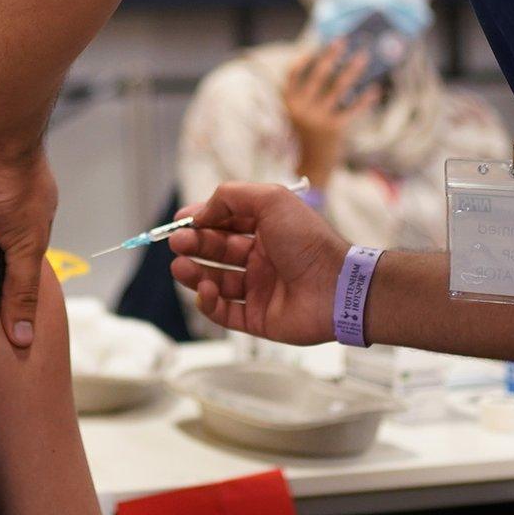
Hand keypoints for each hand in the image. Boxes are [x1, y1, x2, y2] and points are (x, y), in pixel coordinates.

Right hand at [167, 181, 351, 345]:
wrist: (336, 286)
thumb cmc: (308, 240)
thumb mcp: (271, 199)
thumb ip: (231, 197)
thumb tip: (201, 211)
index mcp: (268, 229)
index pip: (226, 223)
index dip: (202, 221)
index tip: (180, 222)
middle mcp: (262, 258)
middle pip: (217, 250)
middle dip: (194, 245)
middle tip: (177, 243)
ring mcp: (259, 289)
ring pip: (216, 281)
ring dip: (194, 272)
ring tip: (181, 266)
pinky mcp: (257, 318)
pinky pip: (224, 312)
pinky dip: (208, 302)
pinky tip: (204, 289)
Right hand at [282, 42, 380, 186]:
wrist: (311, 165)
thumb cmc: (308, 135)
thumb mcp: (300, 114)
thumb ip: (310, 94)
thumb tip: (336, 68)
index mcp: (289, 103)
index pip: (292, 74)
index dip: (303, 59)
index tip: (315, 47)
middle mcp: (301, 109)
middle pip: (318, 75)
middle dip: (331, 55)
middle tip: (344, 40)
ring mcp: (317, 118)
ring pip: (338, 88)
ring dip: (352, 70)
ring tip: (364, 57)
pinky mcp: (334, 128)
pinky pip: (352, 108)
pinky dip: (365, 98)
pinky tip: (374, 89)